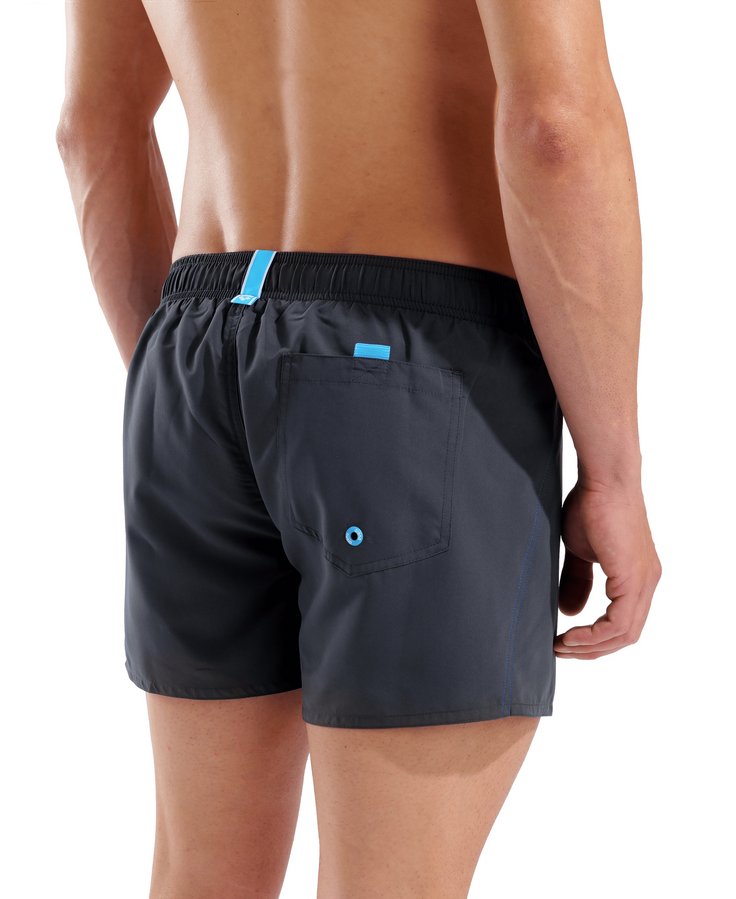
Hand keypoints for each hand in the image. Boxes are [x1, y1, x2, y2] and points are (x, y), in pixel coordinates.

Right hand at [554, 477, 661, 658]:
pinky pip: (618, 623)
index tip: (565, 641)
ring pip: (624, 634)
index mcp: (636, 576)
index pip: (622, 622)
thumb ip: (577, 581)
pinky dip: (594, 635)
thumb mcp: (580, 551)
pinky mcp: (633, 578)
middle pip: (625, 635)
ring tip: (561, 646)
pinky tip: (571, 634)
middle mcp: (647, 582)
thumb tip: (570, 612)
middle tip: (560, 650)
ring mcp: (643, 581)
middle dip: (591, 649)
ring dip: (590, 646)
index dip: (595, 638)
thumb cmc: (592, 505)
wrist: (604, 479)